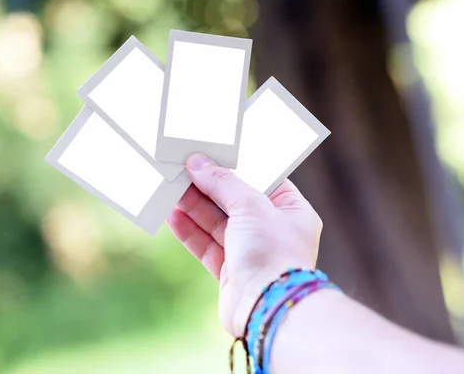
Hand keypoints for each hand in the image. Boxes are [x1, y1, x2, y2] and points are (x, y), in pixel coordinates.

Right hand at [167, 153, 321, 336]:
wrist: (266, 308)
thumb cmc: (272, 253)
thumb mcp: (250, 205)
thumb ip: (223, 182)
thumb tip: (199, 163)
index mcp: (292, 211)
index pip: (263, 181)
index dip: (237, 168)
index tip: (212, 155)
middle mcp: (273, 231)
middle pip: (235, 201)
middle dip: (208, 187)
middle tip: (182, 170)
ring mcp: (251, 252)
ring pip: (218, 223)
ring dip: (194, 207)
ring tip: (170, 188)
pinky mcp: (231, 271)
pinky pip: (207, 246)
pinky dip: (190, 231)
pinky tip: (172, 216)